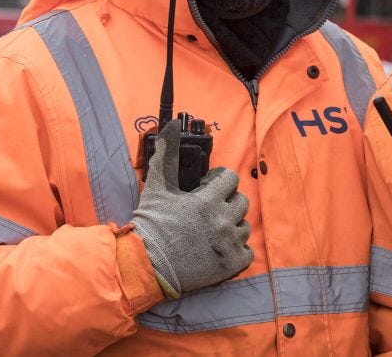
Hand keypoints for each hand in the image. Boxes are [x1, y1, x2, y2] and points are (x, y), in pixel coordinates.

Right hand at [130, 119, 252, 297]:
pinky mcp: (230, 266)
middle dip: (226, 202)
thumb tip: (169, 126)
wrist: (145, 266)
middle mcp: (222, 221)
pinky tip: (218, 249)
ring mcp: (228, 245)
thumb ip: (167, 155)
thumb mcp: (157, 187)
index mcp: (207, 200)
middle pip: (241, 202)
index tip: (207, 188)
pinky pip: (247, 252)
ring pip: (244, 227)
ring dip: (231, 226)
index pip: (231, 179)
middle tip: (209, 210)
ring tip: (211, 231)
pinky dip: (236, 250)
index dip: (219, 181)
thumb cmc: (150, 225)